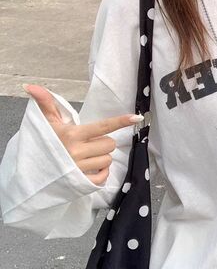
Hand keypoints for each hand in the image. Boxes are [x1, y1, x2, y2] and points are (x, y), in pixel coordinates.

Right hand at [23, 83, 141, 185]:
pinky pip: (103, 176)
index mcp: (72, 135)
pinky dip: (101, 172)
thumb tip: (30, 86)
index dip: (120, 121)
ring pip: (108, 159)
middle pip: (109, 144)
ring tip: (86, 155)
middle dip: (102, 142)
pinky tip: (91, 167)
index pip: (102, 126)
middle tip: (88, 142)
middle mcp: (77, 152)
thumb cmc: (41, 144)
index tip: (136, 118)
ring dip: (101, 157)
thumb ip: (45, 103)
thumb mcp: (44, 123)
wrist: (29, 172)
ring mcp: (80, 169)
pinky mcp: (81, 183)